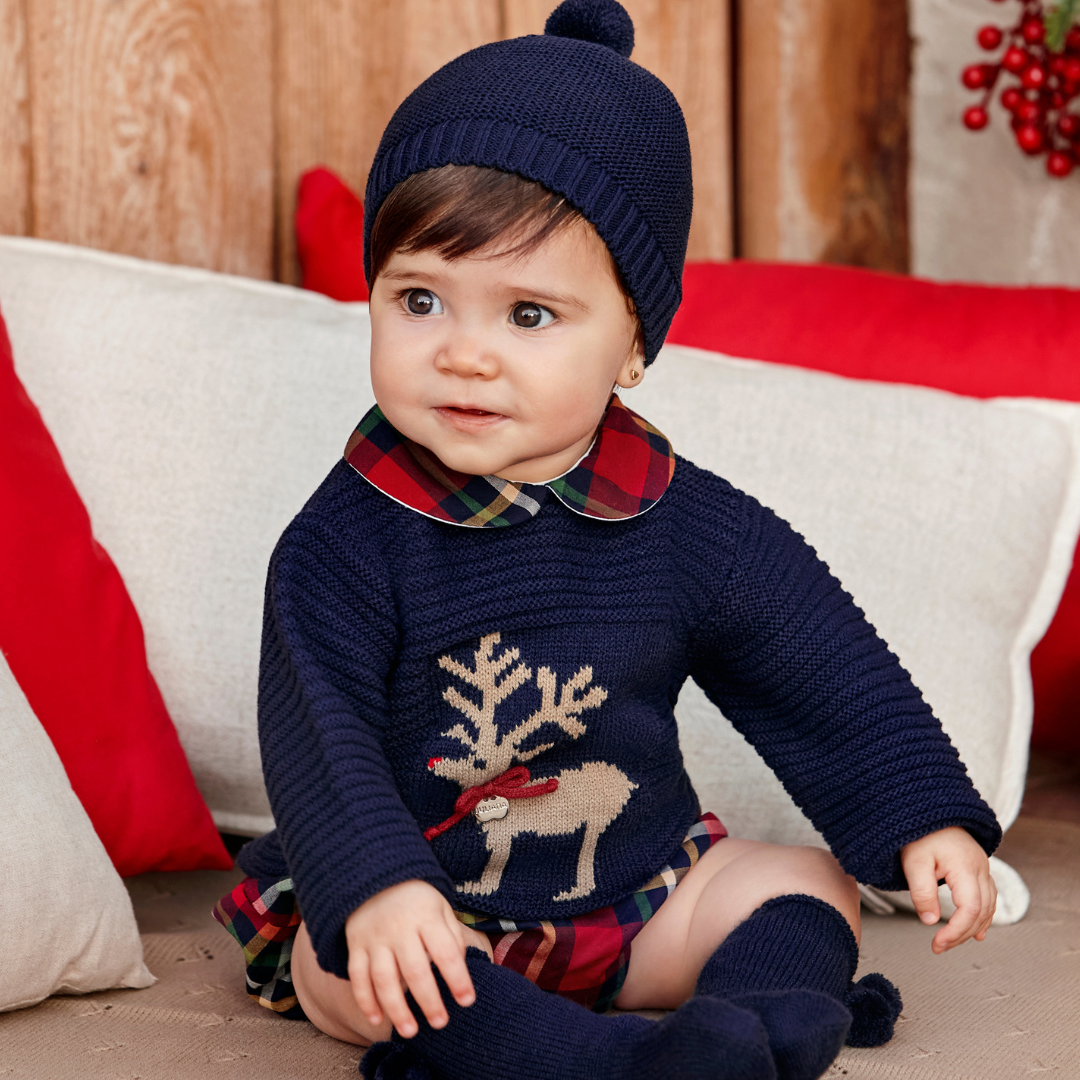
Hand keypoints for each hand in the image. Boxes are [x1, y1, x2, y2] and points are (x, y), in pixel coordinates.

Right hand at [344, 879, 475, 1037]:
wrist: (374, 875)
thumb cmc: (416, 899)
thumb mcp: (440, 907)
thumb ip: (452, 935)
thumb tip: (461, 968)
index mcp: (427, 916)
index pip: (446, 952)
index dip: (458, 978)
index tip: (467, 1001)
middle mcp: (400, 928)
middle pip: (415, 971)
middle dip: (429, 1001)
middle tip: (441, 1024)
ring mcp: (375, 938)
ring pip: (384, 979)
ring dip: (397, 1009)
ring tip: (410, 1032)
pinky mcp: (356, 945)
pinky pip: (358, 977)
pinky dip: (365, 1001)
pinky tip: (377, 1019)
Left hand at [900, 826, 996, 953]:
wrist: (929, 808)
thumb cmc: (920, 833)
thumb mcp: (913, 862)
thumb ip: (922, 892)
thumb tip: (930, 922)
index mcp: (965, 867)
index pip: (970, 910)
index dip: (956, 931)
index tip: (937, 944)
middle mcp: (980, 868)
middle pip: (981, 912)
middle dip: (961, 934)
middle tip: (939, 947)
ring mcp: (982, 867)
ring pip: (988, 907)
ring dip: (972, 928)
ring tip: (952, 942)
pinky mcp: (978, 867)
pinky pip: (988, 897)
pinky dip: (983, 916)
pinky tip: (978, 931)